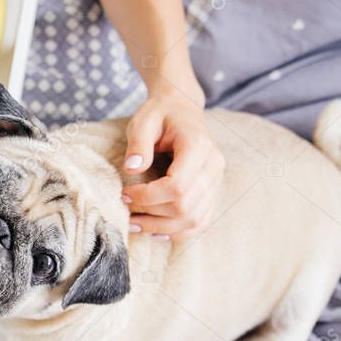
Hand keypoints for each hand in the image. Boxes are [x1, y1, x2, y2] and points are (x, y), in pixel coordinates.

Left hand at [120, 90, 224, 240]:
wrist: (181, 109)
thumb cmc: (159, 115)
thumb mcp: (143, 121)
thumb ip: (138, 143)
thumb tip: (132, 169)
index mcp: (198, 146)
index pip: (177, 186)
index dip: (148, 197)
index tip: (125, 194)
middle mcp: (213, 165)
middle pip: (185, 206)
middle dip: (152, 214)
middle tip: (126, 210)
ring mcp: (216, 180)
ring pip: (194, 219)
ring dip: (162, 227)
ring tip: (135, 224)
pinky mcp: (213, 191)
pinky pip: (202, 221)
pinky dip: (179, 231)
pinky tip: (156, 231)